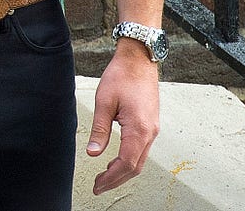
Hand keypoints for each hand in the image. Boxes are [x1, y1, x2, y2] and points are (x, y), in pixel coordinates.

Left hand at [85, 42, 160, 193]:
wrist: (139, 59)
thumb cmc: (122, 75)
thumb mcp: (104, 102)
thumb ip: (99, 129)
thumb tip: (92, 152)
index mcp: (138, 128)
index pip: (126, 164)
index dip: (111, 178)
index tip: (97, 185)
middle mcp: (150, 132)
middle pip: (135, 167)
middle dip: (116, 180)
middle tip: (98, 186)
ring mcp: (153, 129)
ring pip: (140, 160)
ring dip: (123, 171)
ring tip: (105, 177)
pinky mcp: (151, 124)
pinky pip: (142, 150)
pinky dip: (130, 160)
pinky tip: (117, 161)